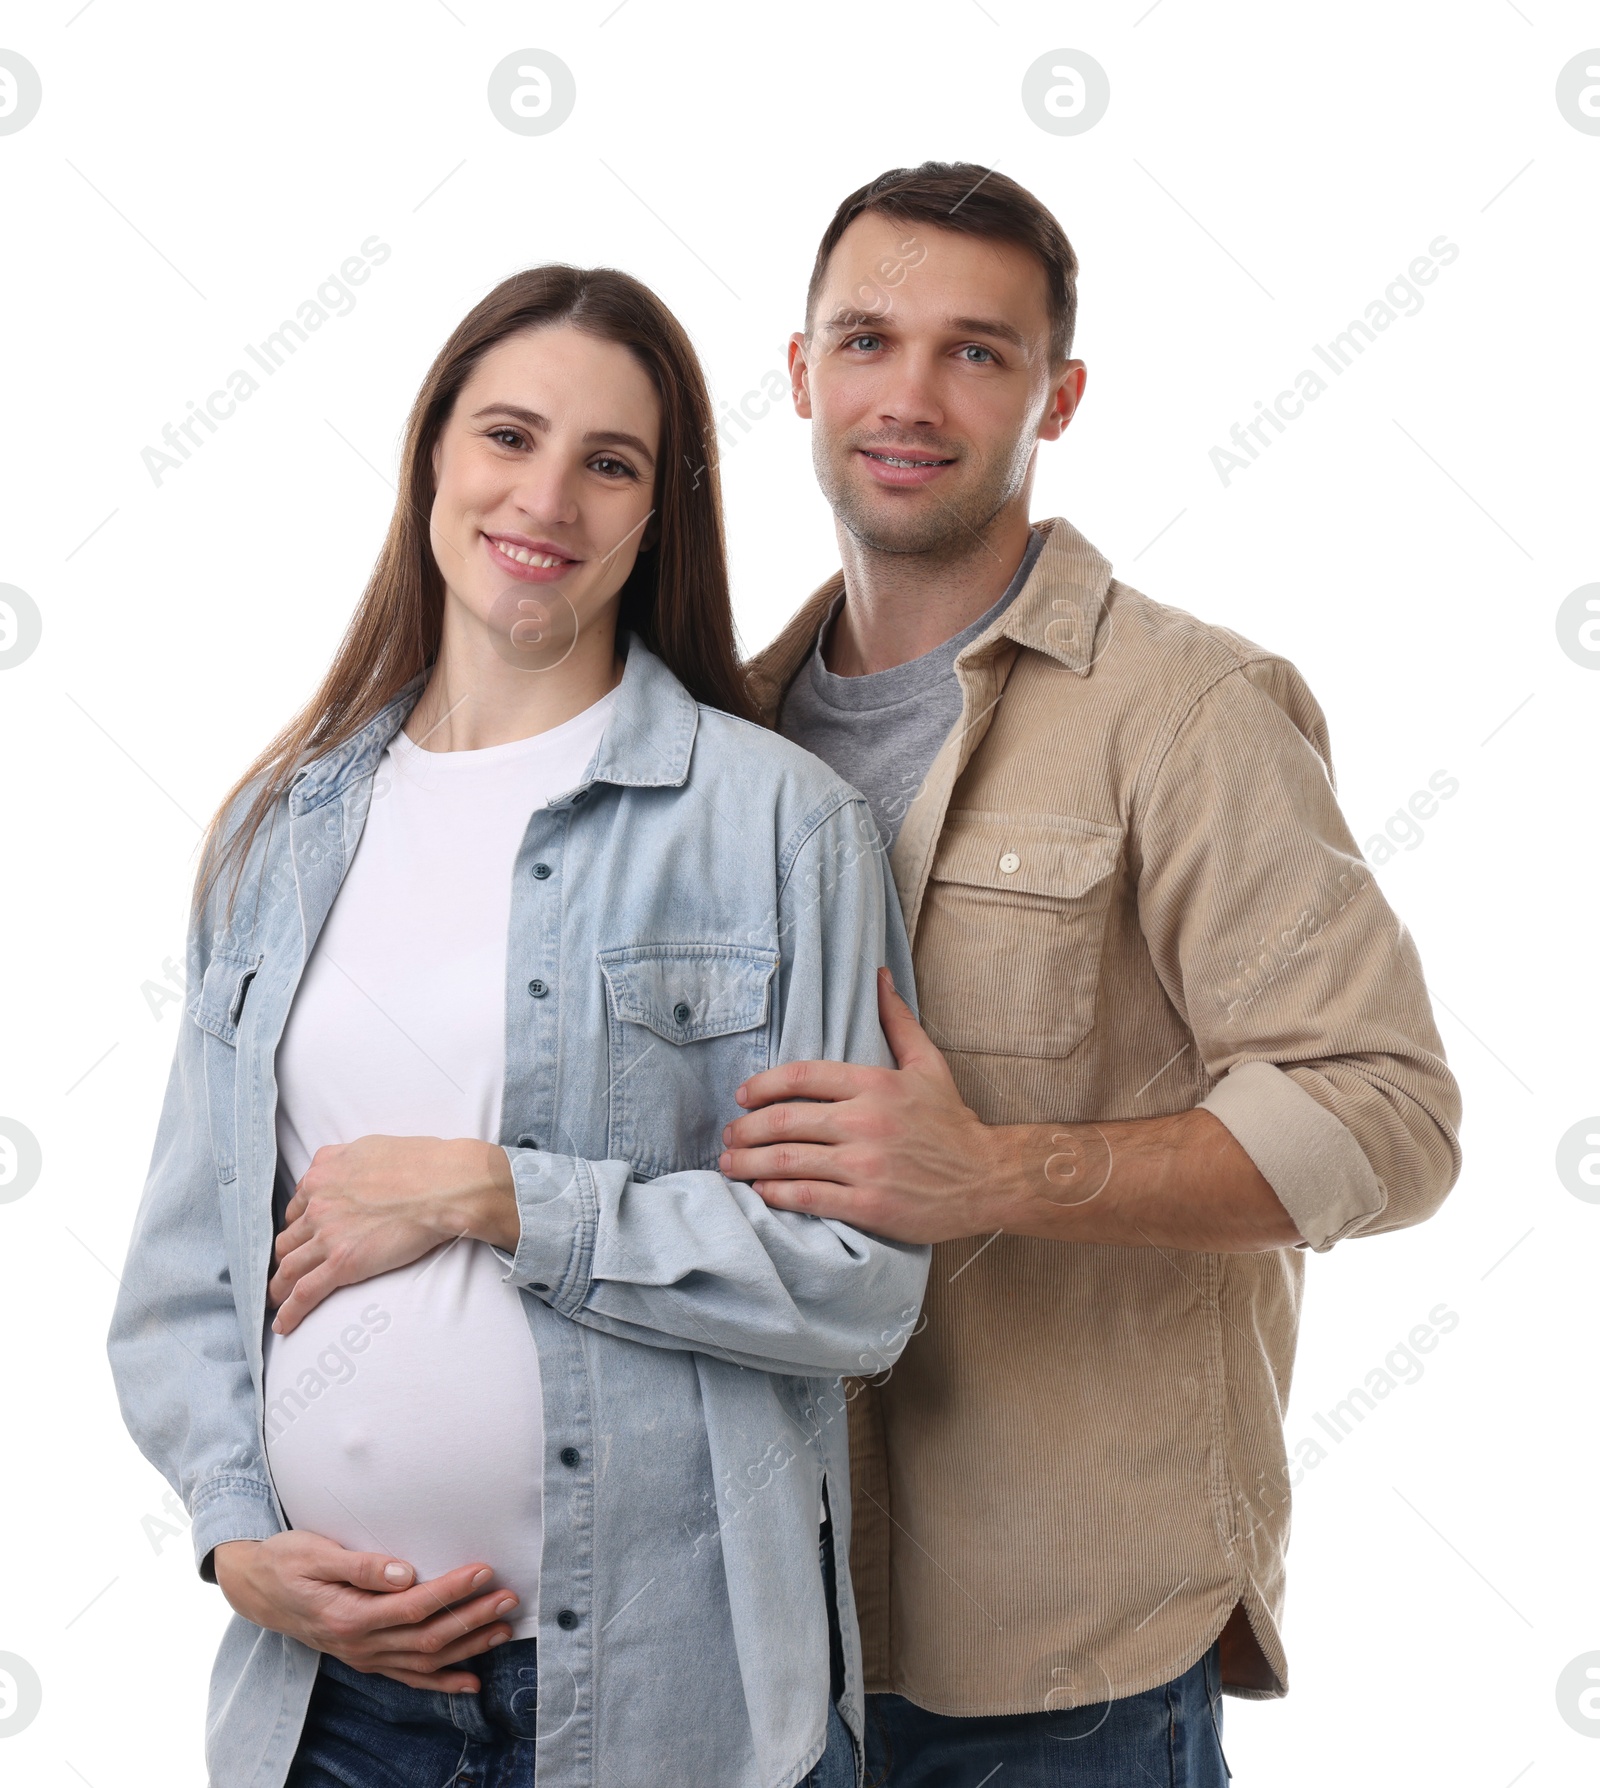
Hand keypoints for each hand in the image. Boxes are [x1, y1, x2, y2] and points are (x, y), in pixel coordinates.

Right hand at [212, 1532, 516, 1691]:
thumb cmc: (288, 1561)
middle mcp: (358, 1644)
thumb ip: (362, 1566)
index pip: (412, 1606)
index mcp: (348, 1616)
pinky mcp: (366, 1658)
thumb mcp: (317, 1553)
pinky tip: (471, 1681)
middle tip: (508, 1599)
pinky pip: (408, 1677)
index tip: (483, 1571)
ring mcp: (363, 1656)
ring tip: (503, 1629)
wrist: (257, 1589)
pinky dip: (441, 1682)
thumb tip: (407, 1572)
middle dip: (471, 1619)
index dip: (451, 1590)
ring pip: (424, 1660)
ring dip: (467, 1647)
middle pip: (426, 1637)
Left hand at [269, 1135, 517, 1333]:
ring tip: (277, 1299)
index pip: (298, 1206)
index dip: (299, 1226)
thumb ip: (346, 1159)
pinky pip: (305, 1292)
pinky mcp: (343, 1263)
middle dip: (285, 1255)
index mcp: (322, 1173)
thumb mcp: (371, 1146)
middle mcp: (317, 1203)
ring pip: (288, 1266)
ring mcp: (327, 1235)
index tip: (303, 1238)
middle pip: (288, 1237)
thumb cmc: (423, 1163)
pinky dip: (289, 1311)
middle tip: (289, 1270)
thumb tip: (346, 1169)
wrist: (445, 1185)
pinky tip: (282, 1325)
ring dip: (278, 1286)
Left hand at [718, 969, 995, 1243]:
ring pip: (789, 1160)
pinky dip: (776, 1193)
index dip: (763, 1085)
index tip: (743, 1096)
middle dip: (746, 1129)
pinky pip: (808, 1196)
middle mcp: (865, 1120)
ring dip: (749, 1162)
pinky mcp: (868, 1203)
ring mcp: (865, 1164)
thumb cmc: (952, 1123)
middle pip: (785, 1120)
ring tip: (729, 1163)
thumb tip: (880, 977)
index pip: (802, 1077)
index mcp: (875, 1083)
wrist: (988, 1177)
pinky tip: (762, 1191)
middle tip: (728, 1134)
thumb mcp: (928, 1064)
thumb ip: (897, 1021)